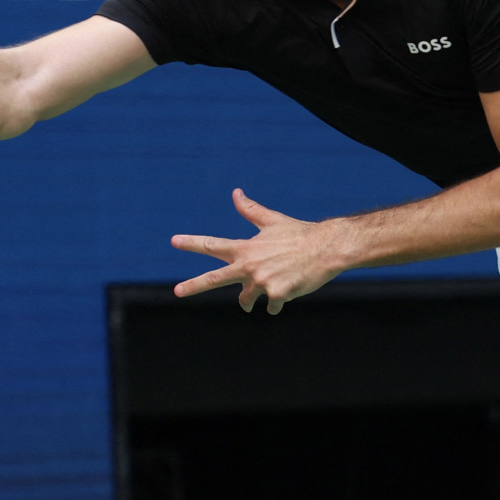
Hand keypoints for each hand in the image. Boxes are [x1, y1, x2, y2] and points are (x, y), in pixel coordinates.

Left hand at [171, 189, 341, 314]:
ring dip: (251, 299)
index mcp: (246, 248)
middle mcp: (249, 266)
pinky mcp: (277, 295)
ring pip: (246, 300)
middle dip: (194, 285)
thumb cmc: (299, 233)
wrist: (326, 248)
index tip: (174, 241)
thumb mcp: (272, 220)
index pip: (213, 245)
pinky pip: (270, 307)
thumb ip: (250, 210)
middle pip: (215, 278)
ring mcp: (262, 282)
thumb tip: (235, 193)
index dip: (192, 243)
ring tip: (265, 290)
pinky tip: (288, 291)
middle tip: (177, 291)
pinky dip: (277, 303)